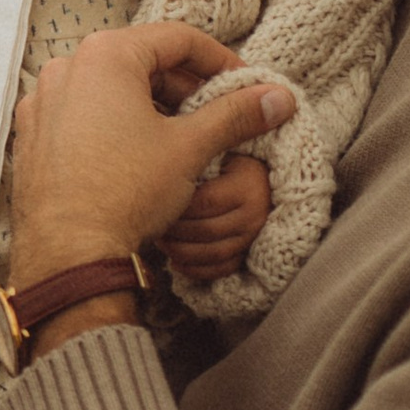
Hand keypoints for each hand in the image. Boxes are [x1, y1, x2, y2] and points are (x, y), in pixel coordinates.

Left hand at [9, 22, 293, 284]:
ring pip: (110, 90)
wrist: (68, 253)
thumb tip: (278, 97)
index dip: (219, 60)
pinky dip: (114, 125)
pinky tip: (138, 157)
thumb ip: (236, 114)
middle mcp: (65, 68)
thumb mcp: (190, 147)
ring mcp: (41, 103)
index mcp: (105, 55)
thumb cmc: (126, 192)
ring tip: (182, 139)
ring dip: (151, 106)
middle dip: (185, 86)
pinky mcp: (31, 136)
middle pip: (141, 61)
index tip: (243, 86)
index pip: (177, 39)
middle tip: (218, 115)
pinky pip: (81, 116)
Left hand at [163, 149, 273, 283]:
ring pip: (212, 253)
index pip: (205, 202)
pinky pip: (221, 269)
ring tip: (159, 241)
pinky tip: (174, 262)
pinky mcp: (247, 253)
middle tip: (151, 222)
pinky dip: (195, 270)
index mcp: (246, 187)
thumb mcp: (218, 149)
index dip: (178, 204)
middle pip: (206, 230)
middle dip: (174, 230)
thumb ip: (201, 146)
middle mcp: (254, 215)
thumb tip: (166, 140)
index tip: (156, 198)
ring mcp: (251, 237)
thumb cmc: (227, 162)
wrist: (258, 180)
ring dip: (180, 251)